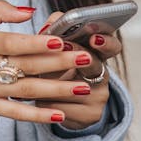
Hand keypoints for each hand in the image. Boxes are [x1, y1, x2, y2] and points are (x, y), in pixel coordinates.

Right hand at [0, 1, 80, 124]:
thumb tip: (30, 10)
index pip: (10, 41)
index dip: (35, 41)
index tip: (60, 38)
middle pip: (25, 65)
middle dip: (58, 62)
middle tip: (85, 58)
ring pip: (25, 90)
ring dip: (57, 90)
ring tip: (83, 87)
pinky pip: (15, 113)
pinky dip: (37, 116)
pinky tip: (59, 115)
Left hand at [32, 10, 120, 129]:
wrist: (61, 106)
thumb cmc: (56, 70)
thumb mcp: (57, 50)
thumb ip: (56, 31)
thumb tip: (49, 24)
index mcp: (98, 55)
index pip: (111, 46)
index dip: (105, 42)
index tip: (94, 38)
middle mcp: (103, 75)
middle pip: (94, 65)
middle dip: (75, 56)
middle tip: (62, 48)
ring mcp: (99, 97)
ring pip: (72, 87)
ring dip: (49, 81)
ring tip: (29, 76)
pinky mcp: (91, 115)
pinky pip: (63, 107)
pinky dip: (45, 101)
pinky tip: (33, 97)